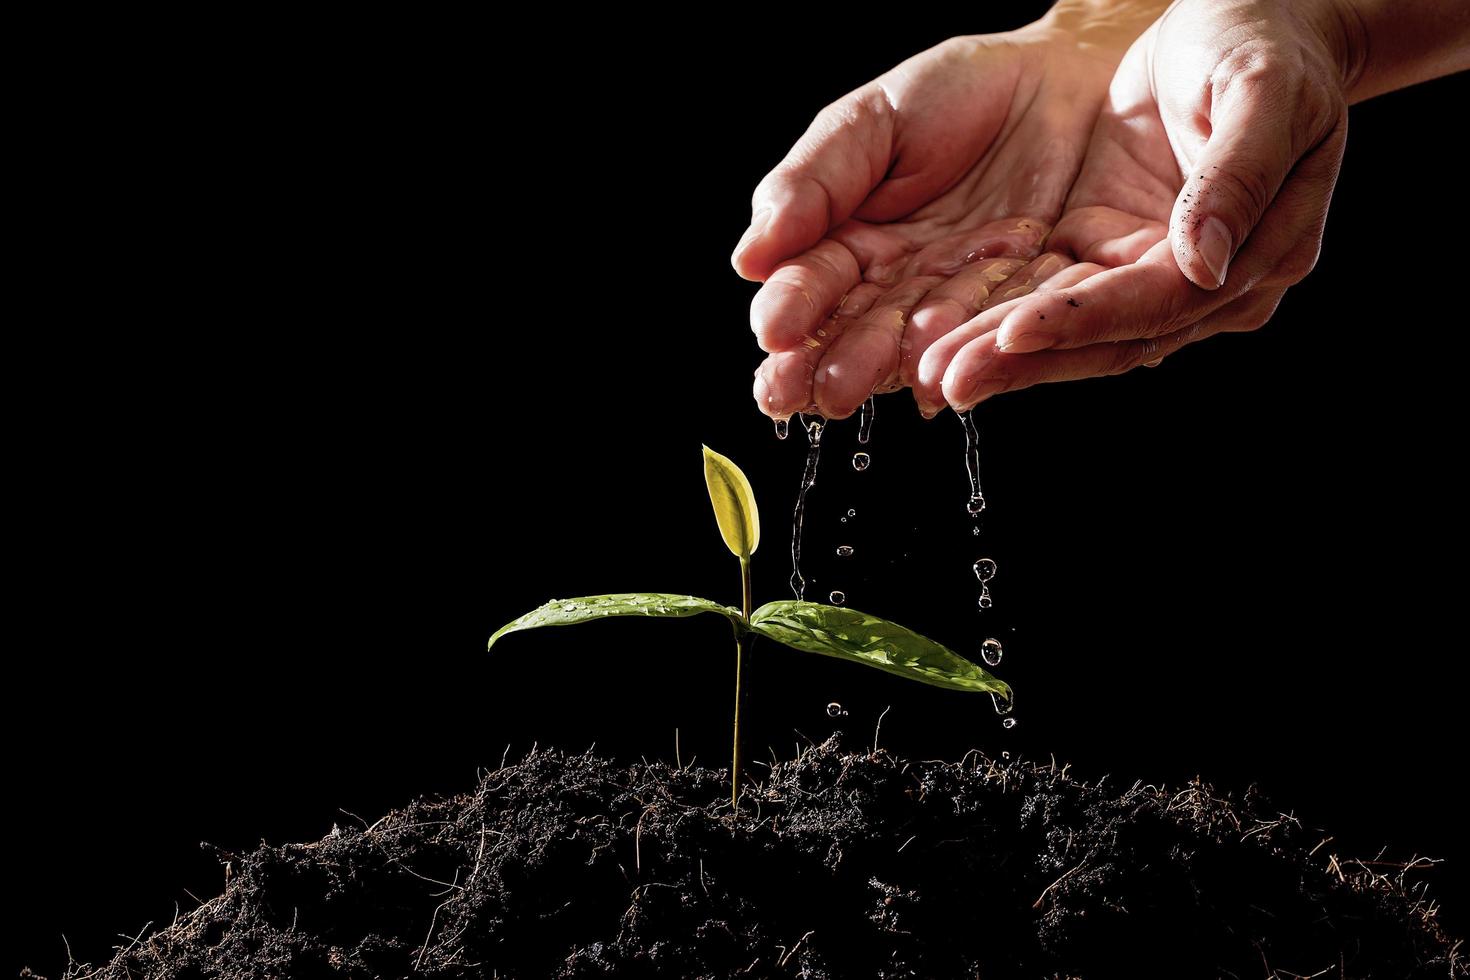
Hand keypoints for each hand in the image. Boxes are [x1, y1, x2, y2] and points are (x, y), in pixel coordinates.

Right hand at [734, 3, 1164, 420]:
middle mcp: (901, 284)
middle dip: (824, 361)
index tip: (773, 330)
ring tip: (856, 387)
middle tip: (793, 392)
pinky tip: (936, 375)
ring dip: (885, 366)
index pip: (811, 282)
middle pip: (856, 329)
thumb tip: (750, 257)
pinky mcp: (1026, 303)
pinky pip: (995, 326)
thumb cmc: (960, 92)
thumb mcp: (871, 121)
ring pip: (917, 338)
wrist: (1069, 78)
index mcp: (851, 241)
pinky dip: (966, 349)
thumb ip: (812, 184)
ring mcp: (962, 298)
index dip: (791, 307)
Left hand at [915, 0, 1353, 410]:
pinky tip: (946, 336)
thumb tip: (1203, 265)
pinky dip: (999, 317)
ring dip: (1001, 351)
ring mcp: (1152, 270)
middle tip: (947, 380)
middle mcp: (1206, 284)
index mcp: (1261, 255)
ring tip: (931, 371)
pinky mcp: (1106, 246)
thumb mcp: (1263, 90)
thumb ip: (1236, 177)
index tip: (1012, 333)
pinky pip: (1049, 292)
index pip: (1160, 303)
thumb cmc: (1264, 43)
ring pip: (1071, 327)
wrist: (1247, 16)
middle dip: (1024, 361)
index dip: (1084, 320)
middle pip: (1107, 336)